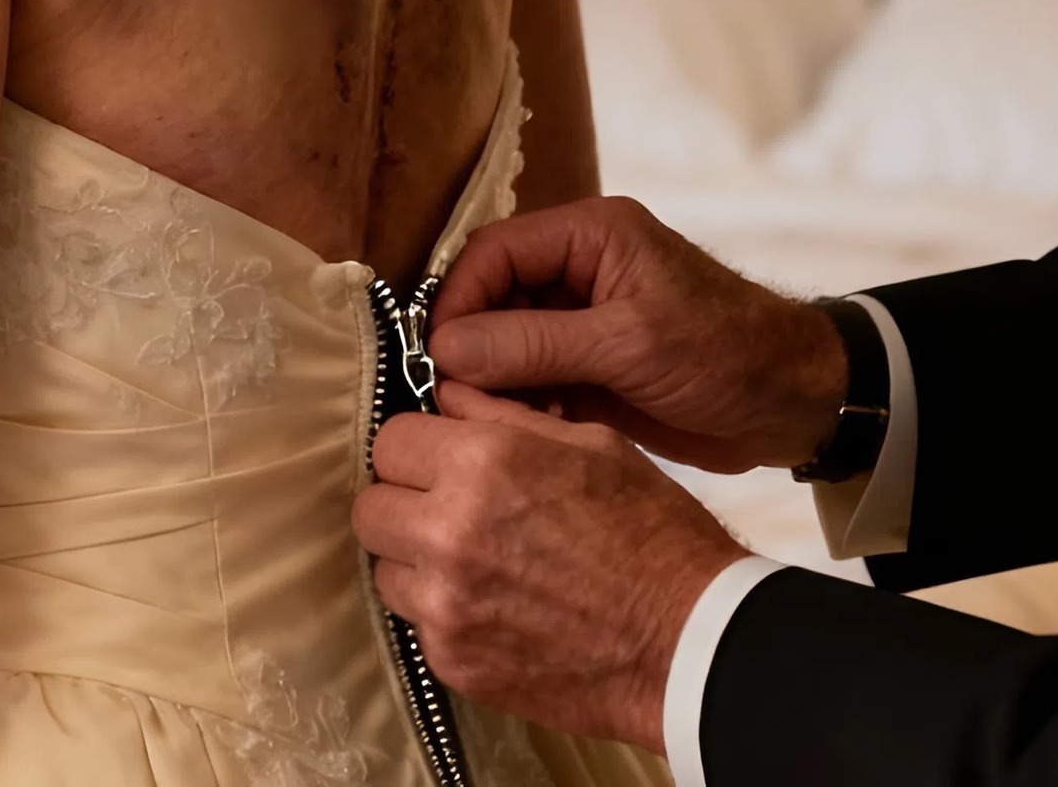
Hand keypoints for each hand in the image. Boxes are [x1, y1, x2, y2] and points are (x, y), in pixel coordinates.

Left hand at [352, 382, 744, 749]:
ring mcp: (445, 605)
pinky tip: (494, 603)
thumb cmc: (647, 527)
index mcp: (481, 462)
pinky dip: (443, 611)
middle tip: (444, 505)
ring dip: (416, 559)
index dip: (416, 445)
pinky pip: (417, 623)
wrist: (686, 638)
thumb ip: (501, 415)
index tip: (439, 455)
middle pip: (371, 508)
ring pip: (385, 569)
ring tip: (471, 558)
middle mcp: (449, 532)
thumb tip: (445, 395)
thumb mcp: (587, 441)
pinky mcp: (453, 662)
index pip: (390, 441)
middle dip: (403, 500)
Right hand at [430, 197, 846, 471]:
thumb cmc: (727, 354)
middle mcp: (578, 268)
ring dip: (492, 384)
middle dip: (469, 348)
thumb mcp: (629, 345)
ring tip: (482, 427)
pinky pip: (532, 381)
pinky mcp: (592, 367)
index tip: (434, 357)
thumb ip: (534, 344)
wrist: (798, 403)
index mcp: (589, 234)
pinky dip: (520, 409)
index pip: (494, 253)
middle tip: (449, 402)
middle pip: (492, 297)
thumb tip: (443, 349)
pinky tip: (517, 440)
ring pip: (506, 344)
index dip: (456, 301)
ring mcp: (584, 320)